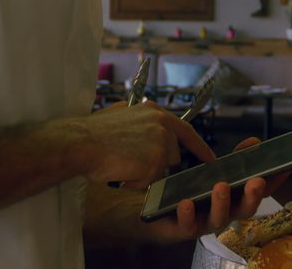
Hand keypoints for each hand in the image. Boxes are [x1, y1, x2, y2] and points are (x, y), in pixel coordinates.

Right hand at [81, 102, 215, 187]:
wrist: (81, 142)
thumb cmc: (92, 132)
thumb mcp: (116, 113)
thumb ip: (132, 114)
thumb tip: (130, 109)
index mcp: (155, 111)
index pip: (186, 130)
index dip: (199, 146)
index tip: (210, 159)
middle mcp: (163, 124)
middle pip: (172, 154)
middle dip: (156, 163)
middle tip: (132, 162)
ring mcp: (162, 142)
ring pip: (161, 170)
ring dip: (144, 172)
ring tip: (121, 162)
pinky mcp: (157, 161)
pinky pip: (149, 181)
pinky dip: (135, 181)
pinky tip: (121, 170)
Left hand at [143, 137, 291, 242]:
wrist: (157, 212)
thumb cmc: (191, 191)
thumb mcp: (215, 171)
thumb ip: (236, 159)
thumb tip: (254, 142)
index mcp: (234, 200)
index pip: (259, 193)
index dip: (274, 182)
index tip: (286, 168)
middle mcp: (224, 214)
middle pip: (244, 210)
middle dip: (252, 196)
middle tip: (256, 181)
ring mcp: (204, 223)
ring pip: (218, 220)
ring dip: (222, 203)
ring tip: (221, 187)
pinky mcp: (182, 229)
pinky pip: (187, 226)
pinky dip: (188, 215)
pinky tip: (186, 202)